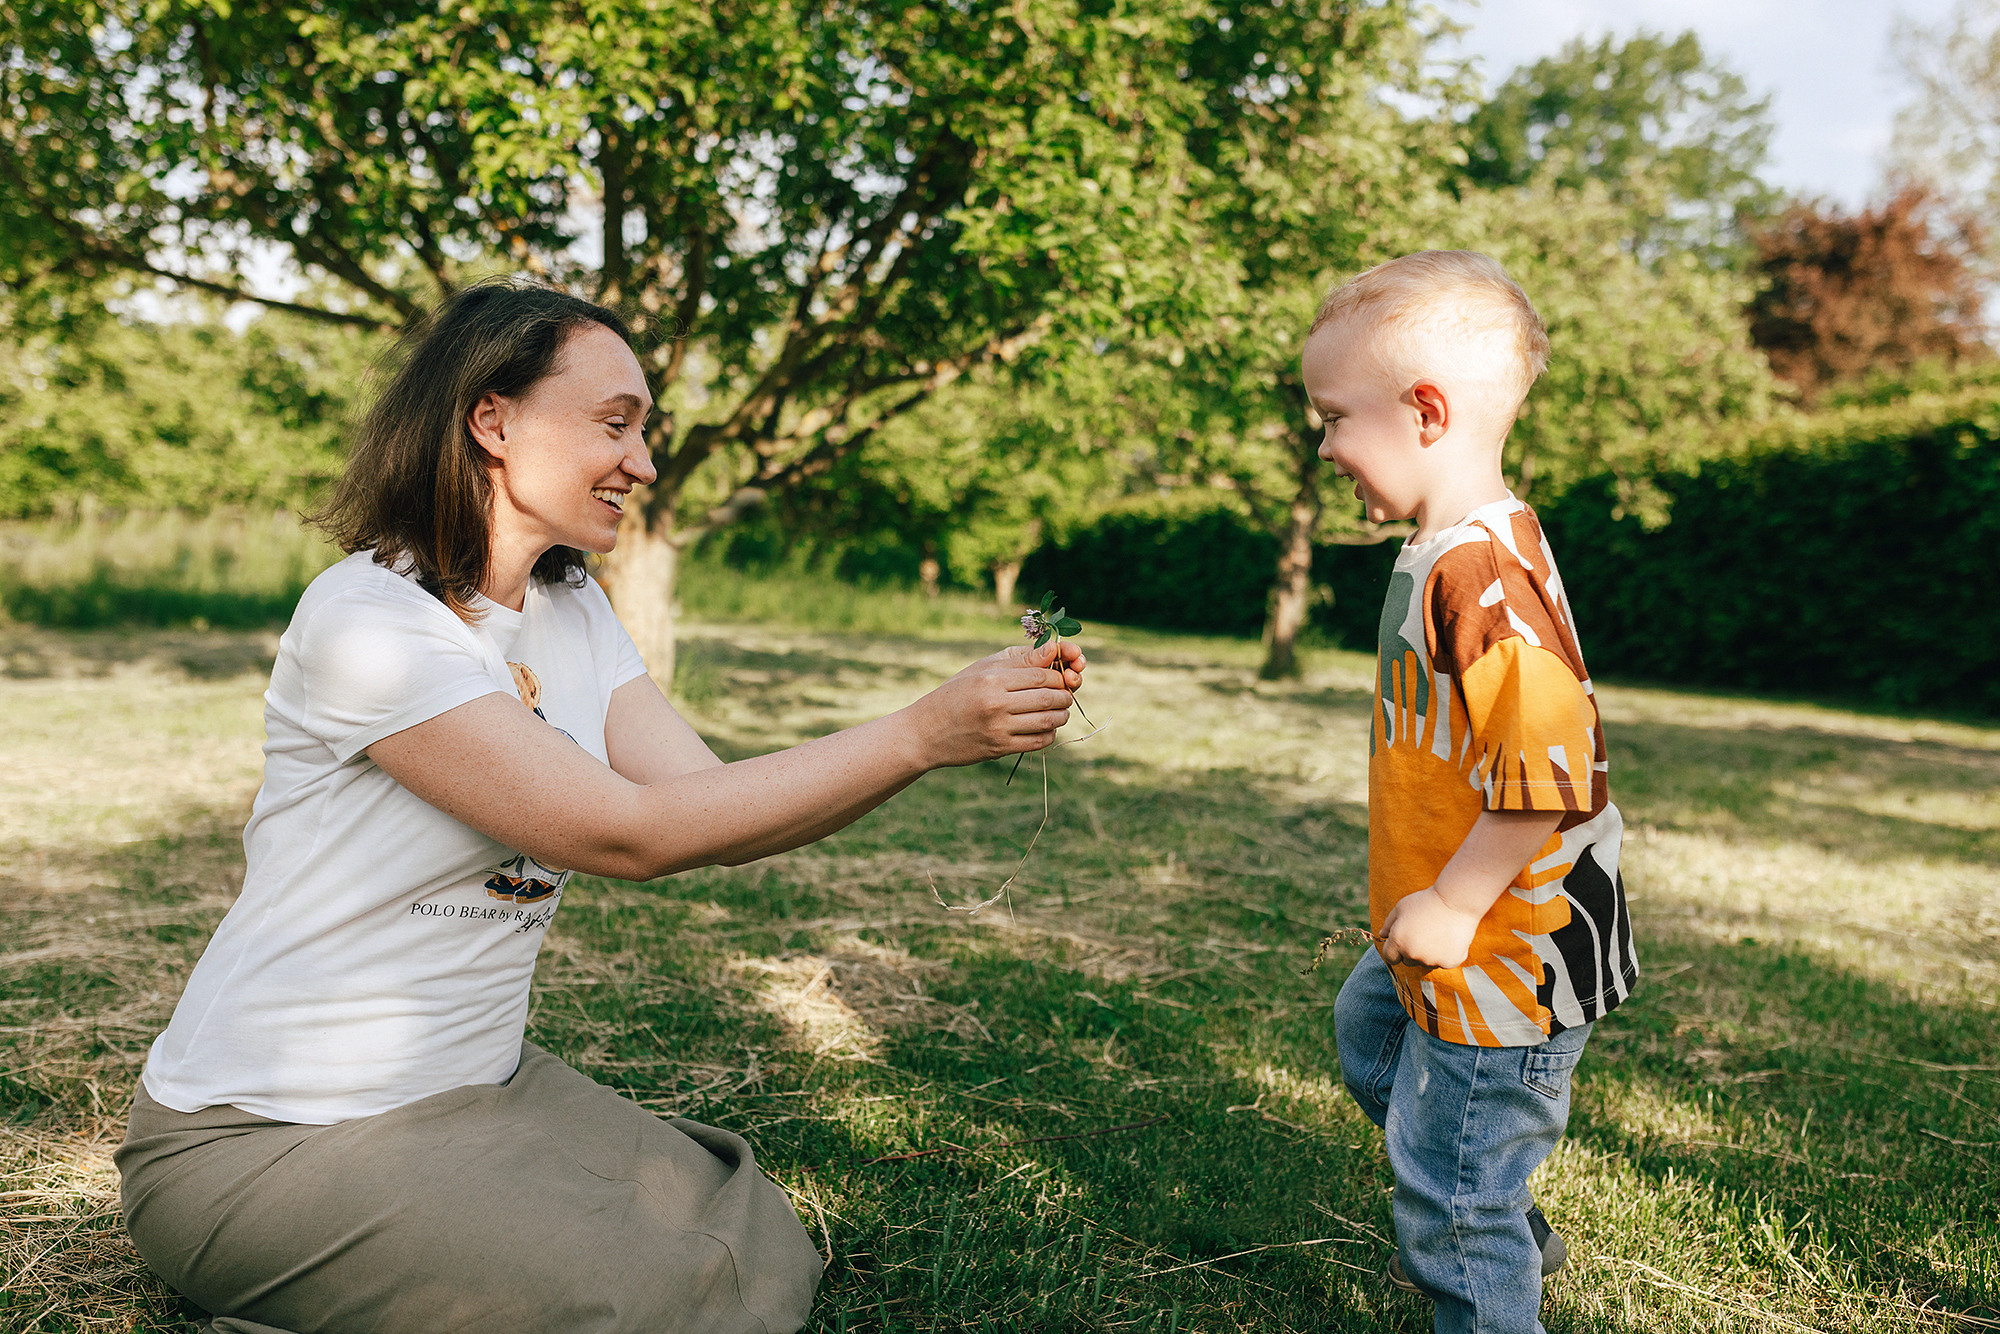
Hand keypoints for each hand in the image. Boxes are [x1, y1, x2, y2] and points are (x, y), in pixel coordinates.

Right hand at [907, 640, 1079, 769]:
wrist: (925, 732)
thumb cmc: (955, 694)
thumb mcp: (981, 669)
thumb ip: (1018, 660)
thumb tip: (1053, 650)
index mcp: (992, 679)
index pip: (1041, 675)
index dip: (1058, 676)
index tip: (1060, 677)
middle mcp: (995, 703)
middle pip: (1048, 697)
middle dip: (1064, 695)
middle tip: (1065, 695)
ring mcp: (998, 728)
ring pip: (1047, 721)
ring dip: (1061, 715)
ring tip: (1061, 711)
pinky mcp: (999, 748)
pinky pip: (1037, 742)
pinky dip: (1049, 734)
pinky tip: (1047, 728)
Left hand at [1377, 887, 1481, 970]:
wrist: (1456, 901)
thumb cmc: (1426, 901)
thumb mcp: (1401, 907)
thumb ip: (1389, 923)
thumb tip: (1383, 935)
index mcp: (1398, 942)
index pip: (1390, 957)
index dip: (1394, 949)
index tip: (1402, 941)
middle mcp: (1413, 955)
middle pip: (1408, 961)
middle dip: (1412, 951)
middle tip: (1423, 933)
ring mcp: (1432, 961)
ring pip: (1426, 962)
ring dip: (1429, 953)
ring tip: (1437, 933)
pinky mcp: (1450, 963)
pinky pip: (1443, 962)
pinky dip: (1445, 953)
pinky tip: (1449, 937)